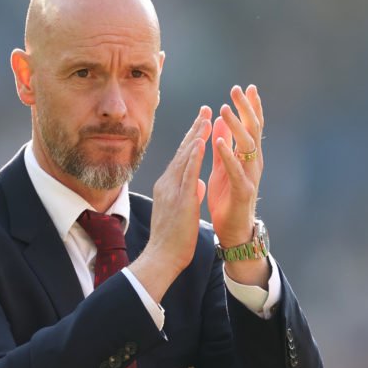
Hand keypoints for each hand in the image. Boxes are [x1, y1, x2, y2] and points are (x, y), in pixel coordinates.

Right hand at [129, 107, 210, 298]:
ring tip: (206, 117)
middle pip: (182, 152)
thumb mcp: (182, 212)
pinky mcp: (180, 199)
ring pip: (185, 157)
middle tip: (204, 110)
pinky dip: (194, 155)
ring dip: (196, 135)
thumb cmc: (172, 240)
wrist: (162, 257)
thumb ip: (190, 195)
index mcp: (169, 186)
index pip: (182, 158)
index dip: (192, 139)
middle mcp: (168, 184)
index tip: (202, 123)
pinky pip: (188, 173)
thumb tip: (199, 185)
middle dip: (195, 129)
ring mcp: (173, 190)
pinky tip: (201, 141)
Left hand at [208, 85, 263, 249]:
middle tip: (238, 90)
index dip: (250, 107)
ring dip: (236, 127)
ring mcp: (250, 177)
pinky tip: (219, 141)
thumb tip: (219, 119)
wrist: (234, 231)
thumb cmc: (228, 198)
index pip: (252, 127)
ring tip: (225, 110)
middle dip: (246, 109)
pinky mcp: (243, 192)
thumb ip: (224, 144)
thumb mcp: (223, 166)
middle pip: (253, 131)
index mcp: (248, 157)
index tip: (246, 87)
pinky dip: (227, 155)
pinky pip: (236, 171)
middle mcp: (253, 164)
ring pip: (247, 147)